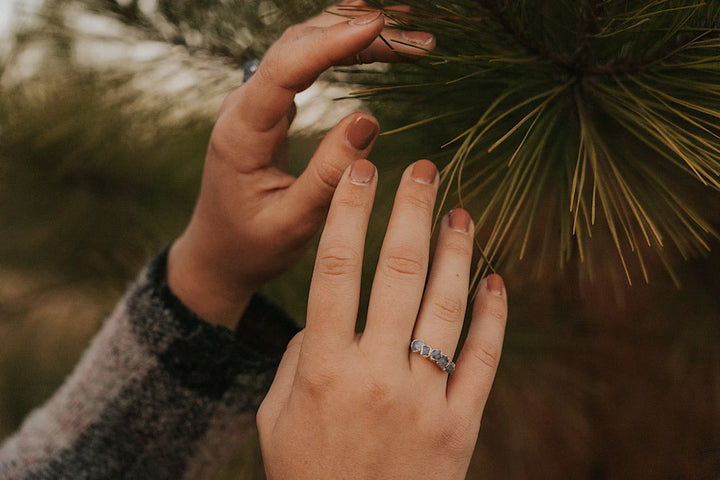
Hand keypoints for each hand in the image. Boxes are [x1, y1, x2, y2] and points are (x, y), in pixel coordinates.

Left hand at [167, 2, 435, 327]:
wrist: (218, 254)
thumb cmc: (252, 245)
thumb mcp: (295, 222)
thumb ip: (329, 174)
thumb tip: (369, 119)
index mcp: (242, 133)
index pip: (285, 68)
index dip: (332, 42)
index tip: (381, 26)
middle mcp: (243, 107)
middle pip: (298, 45)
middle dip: (356, 31)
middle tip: (417, 37)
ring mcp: (255, 104)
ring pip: (303, 48)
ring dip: (353, 35)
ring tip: (408, 35)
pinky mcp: (269, 109)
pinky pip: (305, 65)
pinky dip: (341, 50)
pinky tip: (371, 42)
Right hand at [257, 159, 507, 478]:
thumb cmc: (304, 473)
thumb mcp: (276, 415)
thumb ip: (299, 356)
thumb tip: (330, 311)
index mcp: (323, 368)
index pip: (336, 269)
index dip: (350, 212)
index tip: (361, 171)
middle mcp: (375, 376)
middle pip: (399, 273)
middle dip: (411, 212)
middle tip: (423, 169)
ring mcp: (423, 401)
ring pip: (447, 307)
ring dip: (456, 252)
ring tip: (461, 212)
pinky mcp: (459, 427)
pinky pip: (482, 359)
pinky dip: (493, 316)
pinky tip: (494, 279)